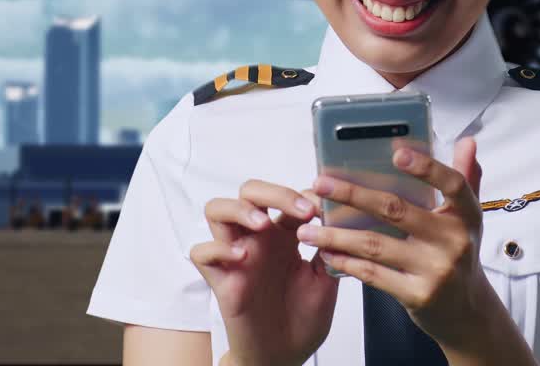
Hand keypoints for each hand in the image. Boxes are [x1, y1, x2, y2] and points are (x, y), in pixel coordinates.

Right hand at [189, 180, 339, 365]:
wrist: (284, 356)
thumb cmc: (303, 319)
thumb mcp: (326, 282)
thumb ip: (330, 251)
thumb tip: (338, 220)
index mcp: (285, 235)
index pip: (286, 196)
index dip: (305, 195)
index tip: (325, 209)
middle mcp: (258, 240)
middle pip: (249, 191)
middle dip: (275, 192)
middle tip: (302, 210)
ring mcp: (236, 256)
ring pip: (217, 210)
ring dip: (239, 209)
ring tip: (263, 224)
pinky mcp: (221, 280)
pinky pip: (201, 252)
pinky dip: (217, 248)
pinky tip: (241, 257)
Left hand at [295, 137, 495, 349]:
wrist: (467, 312)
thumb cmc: (459, 255)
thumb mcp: (467, 218)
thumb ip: (466, 178)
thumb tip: (467, 141)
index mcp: (467, 215)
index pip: (452, 184)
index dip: (426, 167)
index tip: (396, 151)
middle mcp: (454, 241)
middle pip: (396, 210)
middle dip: (352, 195)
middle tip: (321, 183)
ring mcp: (435, 270)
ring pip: (375, 245)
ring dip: (337, 234)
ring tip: (308, 229)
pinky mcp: (418, 295)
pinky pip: (373, 274)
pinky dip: (346, 262)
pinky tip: (326, 253)